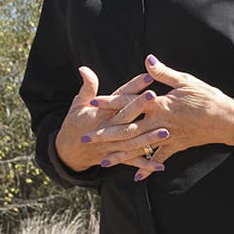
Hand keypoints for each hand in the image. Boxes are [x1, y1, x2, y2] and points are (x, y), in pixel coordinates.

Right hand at [54, 66, 168, 172]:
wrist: (68, 151)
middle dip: (140, 107)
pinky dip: (145, 164)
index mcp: (100, 114)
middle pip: (125, 118)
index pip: (118, 98)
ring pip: (131, 141)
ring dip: (148, 138)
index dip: (132, 87)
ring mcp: (111, 145)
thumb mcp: (78, 103)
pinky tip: (160, 165)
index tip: (148, 77)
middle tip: (156, 97)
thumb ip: (87, 86)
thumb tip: (83, 68)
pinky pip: (131, 162)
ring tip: (165, 132)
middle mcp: (107, 129)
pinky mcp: (115, 157)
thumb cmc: (75, 123)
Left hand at [89, 54, 233, 180]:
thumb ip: (164, 73)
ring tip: (103, 162)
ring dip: (121, 155)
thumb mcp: (186, 80)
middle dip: (106, 134)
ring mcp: (167, 137)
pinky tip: (136, 176)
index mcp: (160, 105)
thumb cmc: (207, 97)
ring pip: (139, 148)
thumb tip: (147, 60)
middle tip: (86, 138)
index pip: (129, 102)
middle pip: (128, 129)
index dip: (110, 102)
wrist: (227, 120)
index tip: (93, 103)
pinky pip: (159, 158)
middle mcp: (160, 123)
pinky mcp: (176, 146)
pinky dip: (148, 167)